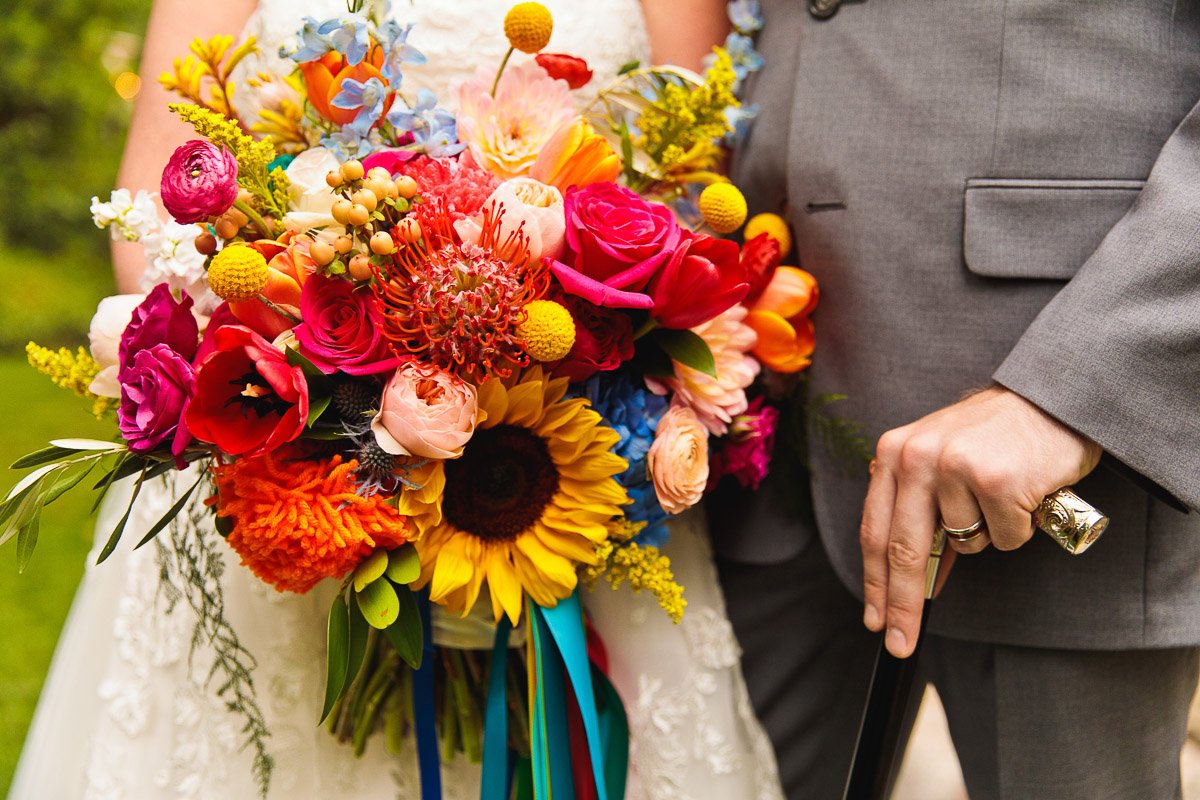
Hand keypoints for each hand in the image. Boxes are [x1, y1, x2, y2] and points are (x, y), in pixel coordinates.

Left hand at [860, 385, 1101, 657]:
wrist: (1052, 400)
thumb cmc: (995, 439)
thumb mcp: (942, 468)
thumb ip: (923, 519)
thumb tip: (913, 582)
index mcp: (893, 453)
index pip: (875, 531)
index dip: (874, 582)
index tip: (875, 621)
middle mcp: (916, 456)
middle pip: (903, 549)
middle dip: (903, 604)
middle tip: (901, 642)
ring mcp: (954, 466)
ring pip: (965, 545)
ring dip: (987, 536)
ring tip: (1001, 498)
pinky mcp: (996, 479)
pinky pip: (1004, 538)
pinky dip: (1019, 527)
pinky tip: (1025, 494)